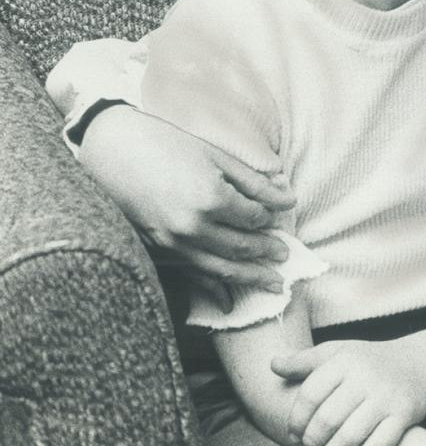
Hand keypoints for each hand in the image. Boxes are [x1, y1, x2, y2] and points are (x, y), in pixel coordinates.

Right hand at [79, 105, 293, 307]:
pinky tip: (229, 302)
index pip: (254, 218)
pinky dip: (213, 290)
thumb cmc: (168, 145)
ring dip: (250, 277)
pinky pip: (192, 276)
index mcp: (211, 199)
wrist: (114, 152)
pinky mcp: (157, 252)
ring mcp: (172, 243)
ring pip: (220, 268)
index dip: (269, 218)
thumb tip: (289, 200)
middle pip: (241, 247)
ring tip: (273, 284)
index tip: (277, 217)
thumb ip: (255, 184)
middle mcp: (192, 227)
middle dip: (267, 252)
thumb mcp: (217, 157)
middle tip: (285, 257)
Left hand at [273, 339, 425, 445]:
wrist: (417, 366)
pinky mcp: (405, 414)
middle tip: (309, 445)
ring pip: (349, 436)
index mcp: (345, 360)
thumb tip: (272, 365)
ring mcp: (387, 396)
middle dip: (312, 440)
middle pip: (327, 419)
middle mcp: (367, 376)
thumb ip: (303, 361)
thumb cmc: (368, 362)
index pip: (310, 395)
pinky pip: (378, 444)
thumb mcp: (337, 353)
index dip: (296, 420)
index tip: (293, 434)